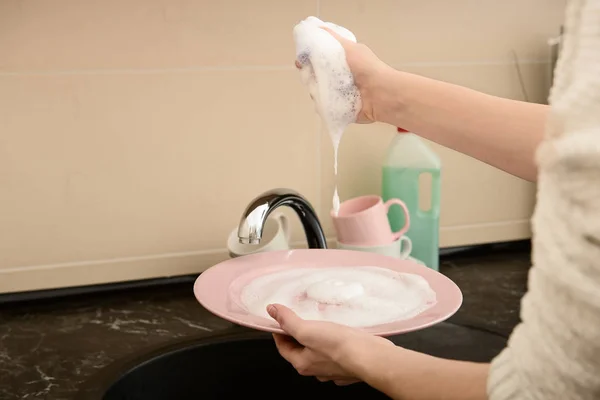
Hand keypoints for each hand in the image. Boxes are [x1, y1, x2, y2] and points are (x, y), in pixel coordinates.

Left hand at [266, 303, 393, 385]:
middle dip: (298, 335)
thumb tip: (272, 311)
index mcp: (302, 364)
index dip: (279, 332)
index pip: (283, 347)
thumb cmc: (340, 347)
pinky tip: (340, 334)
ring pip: (319, 353)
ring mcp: (333, 370)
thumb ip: (288, 321)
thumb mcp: (307, 329)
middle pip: (300, 350)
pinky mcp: (348, 366)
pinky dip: (335, 344)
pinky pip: (336, 354)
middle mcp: (316, 370)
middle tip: (300, 319)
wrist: (371, 357)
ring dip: (318, 340)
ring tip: (321, 323)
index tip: (279, 320)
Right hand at [295, 27, 392, 123]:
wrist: (379, 94)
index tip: (301, 61)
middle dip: (310, 77)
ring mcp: (338, 95)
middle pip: (314, 77)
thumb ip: (332, 39)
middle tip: (310, 76)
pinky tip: (326, 101)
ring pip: (317, 93)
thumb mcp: (348, 47)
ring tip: (324, 89)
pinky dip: (322, 104)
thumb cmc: (366, 68)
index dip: (307, 60)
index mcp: (341, 63)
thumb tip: (317, 28)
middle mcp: (338, 78)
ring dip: (316, 91)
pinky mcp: (339, 109)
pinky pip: (324, 107)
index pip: (318, 61)